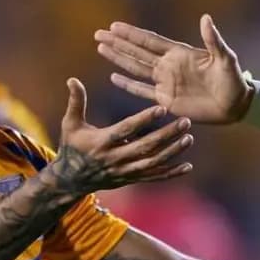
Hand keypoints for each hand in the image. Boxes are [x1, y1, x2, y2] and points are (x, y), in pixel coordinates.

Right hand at [47, 79, 194, 195]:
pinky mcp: (131, 179)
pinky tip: (187, 166)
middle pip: (145, 147)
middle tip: (185, 122)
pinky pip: (153, 177)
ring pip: (153, 163)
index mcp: (102, 142)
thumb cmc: (72, 146)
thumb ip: (75, 102)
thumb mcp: (70, 124)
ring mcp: (124, 171)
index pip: (126, 130)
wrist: (71, 180)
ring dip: (172, 152)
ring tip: (188, 138)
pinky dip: (171, 173)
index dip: (144, 120)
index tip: (162, 108)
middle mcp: (115, 158)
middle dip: (166, 135)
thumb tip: (72, 79)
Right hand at [96, 15, 252, 124]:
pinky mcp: (167, 100)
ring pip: (136, 68)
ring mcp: (166, 83)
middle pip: (137, 52)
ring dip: (119, 59)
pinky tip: (114, 78)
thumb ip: (213, 40)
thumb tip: (206, 18)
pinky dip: (128, 85)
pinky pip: (143, 91)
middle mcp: (169, 66)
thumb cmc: (234, 80)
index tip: (114, 26)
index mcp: (179, 54)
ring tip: (101, 48)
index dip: (132, 34)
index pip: (149, 41)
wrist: (236, 105)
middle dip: (118, 43)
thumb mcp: (225, 58)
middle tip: (98, 34)